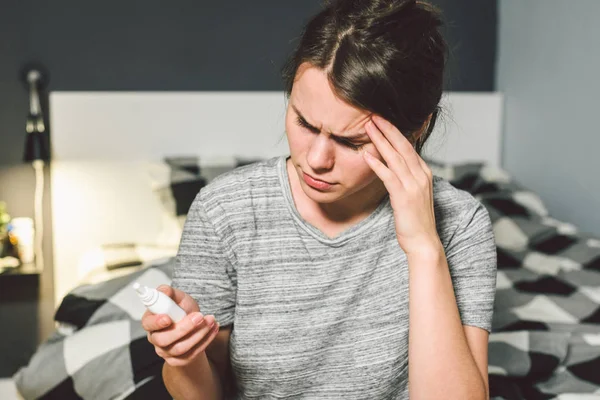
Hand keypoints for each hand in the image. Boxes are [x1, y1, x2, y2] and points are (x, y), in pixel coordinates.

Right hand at [141, 285, 219, 366]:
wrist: (194, 325)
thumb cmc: (182, 310)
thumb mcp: (178, 298)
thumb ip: (169, 292)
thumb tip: (164, 290)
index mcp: (151, 321)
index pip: (148, 324)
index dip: (156, 322)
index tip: (168, 318)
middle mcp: (155, 338)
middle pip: (164, 340)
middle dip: (184, 328)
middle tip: (200, 316)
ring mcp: (166, 351)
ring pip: (180, 348)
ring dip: (198, 334)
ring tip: (211, 320)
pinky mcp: (178, 360)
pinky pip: (192, 354)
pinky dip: (205, 341)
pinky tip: (214, 328)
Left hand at [362, 115, 441, 256]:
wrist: (423, 242)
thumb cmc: (415, 220)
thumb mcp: (412, 194)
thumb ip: (404, 179)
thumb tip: (391, 168)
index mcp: (424, 173)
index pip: (408, 147)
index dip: (395, 132)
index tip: (382, 120)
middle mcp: (421, 175)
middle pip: (402, 146)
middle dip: (387, 129)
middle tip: (373, 115)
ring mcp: (413, 185)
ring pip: (395, 157)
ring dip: (380, 140)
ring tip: (368, 127)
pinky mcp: (404, 196)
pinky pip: (389, 176)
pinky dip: (378, 164)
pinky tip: (367, 155)